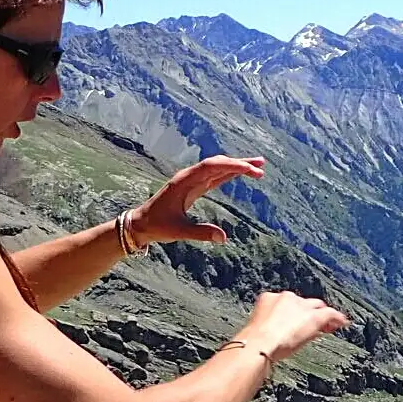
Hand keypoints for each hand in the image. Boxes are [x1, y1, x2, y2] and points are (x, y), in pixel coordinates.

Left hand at [128, 155, 264, 244]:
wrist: (140, 224)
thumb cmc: (157, 226)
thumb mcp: (178, 231)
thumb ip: (201, 233)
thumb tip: (224, 238)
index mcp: (184, 181)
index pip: (212, 166)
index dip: (232, 165)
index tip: (250, 170)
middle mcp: (189, 177)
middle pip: (218, 163)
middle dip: (240, 163)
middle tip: (262, 166)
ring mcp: (192, 181)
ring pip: (218, 168)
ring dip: (237, 166)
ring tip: (259, 167)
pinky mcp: (194, 187)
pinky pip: (215, 176)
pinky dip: (229, 173)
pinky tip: (241, 173)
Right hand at [239, 290, 350, 361]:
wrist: (258, 344)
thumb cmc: (253, 344)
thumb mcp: (259, 333)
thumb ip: (268, 330)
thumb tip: (271, 341)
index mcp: (269, 299)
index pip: (287, 304)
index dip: (294, 314)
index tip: (295, 324)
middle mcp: (287, 298)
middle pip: (304, 303)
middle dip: (309, 313)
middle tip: (315, 326)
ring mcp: (301, 306)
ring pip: (317, 306)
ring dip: (323, 316)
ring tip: (331, 325)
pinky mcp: (313, 316)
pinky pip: (329, 313)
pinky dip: (336, 318)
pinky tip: (342, 323)